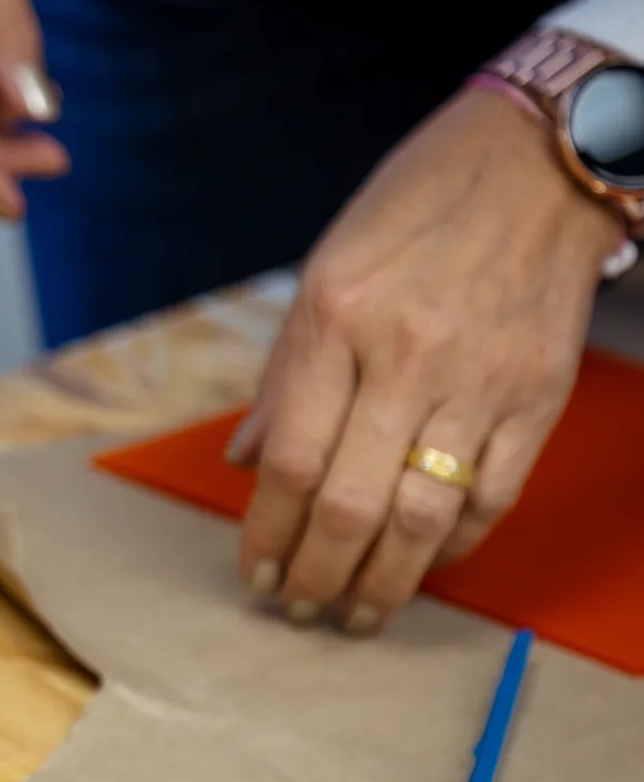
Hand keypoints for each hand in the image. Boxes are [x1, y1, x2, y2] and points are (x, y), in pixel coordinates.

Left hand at [230, 89, 621, 631]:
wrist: (537, 167)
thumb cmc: (413, 213)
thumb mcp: (323, 273)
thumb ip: (284, 376)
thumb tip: (243, 461)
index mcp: (335, 319)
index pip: (289, 458)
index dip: (266, 531)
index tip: (255, 571)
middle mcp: (403, 355)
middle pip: (349, 502)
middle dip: (316, 573)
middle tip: (298, 610)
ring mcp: (476, 380)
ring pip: (421, 516)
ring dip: (383, 581)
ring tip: (355, 615)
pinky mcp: (536, 397)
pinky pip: (489, 496)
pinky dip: (452, 544)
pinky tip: (423, 564)